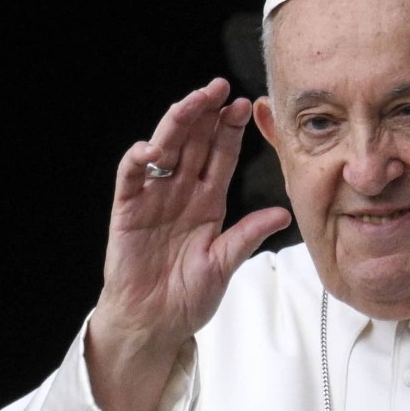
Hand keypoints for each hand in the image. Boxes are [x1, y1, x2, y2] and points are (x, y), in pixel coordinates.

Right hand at [86, 78, 292, 410]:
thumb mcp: (224, 264)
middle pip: (193, 144)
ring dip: (176, 125)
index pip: (221, 156)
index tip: (246, 105)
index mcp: (207, 202)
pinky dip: (138, 161)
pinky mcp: (127, 212)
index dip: (231, 131)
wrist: (154, 323)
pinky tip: (152, 148)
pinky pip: (130, 179)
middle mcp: (181, 193)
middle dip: (206, 114)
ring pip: (164, 151)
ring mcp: (153, 200)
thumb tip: (282, 214)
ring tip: (192, 102)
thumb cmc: (188, 295)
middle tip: (220, 87)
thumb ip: (247, 236)